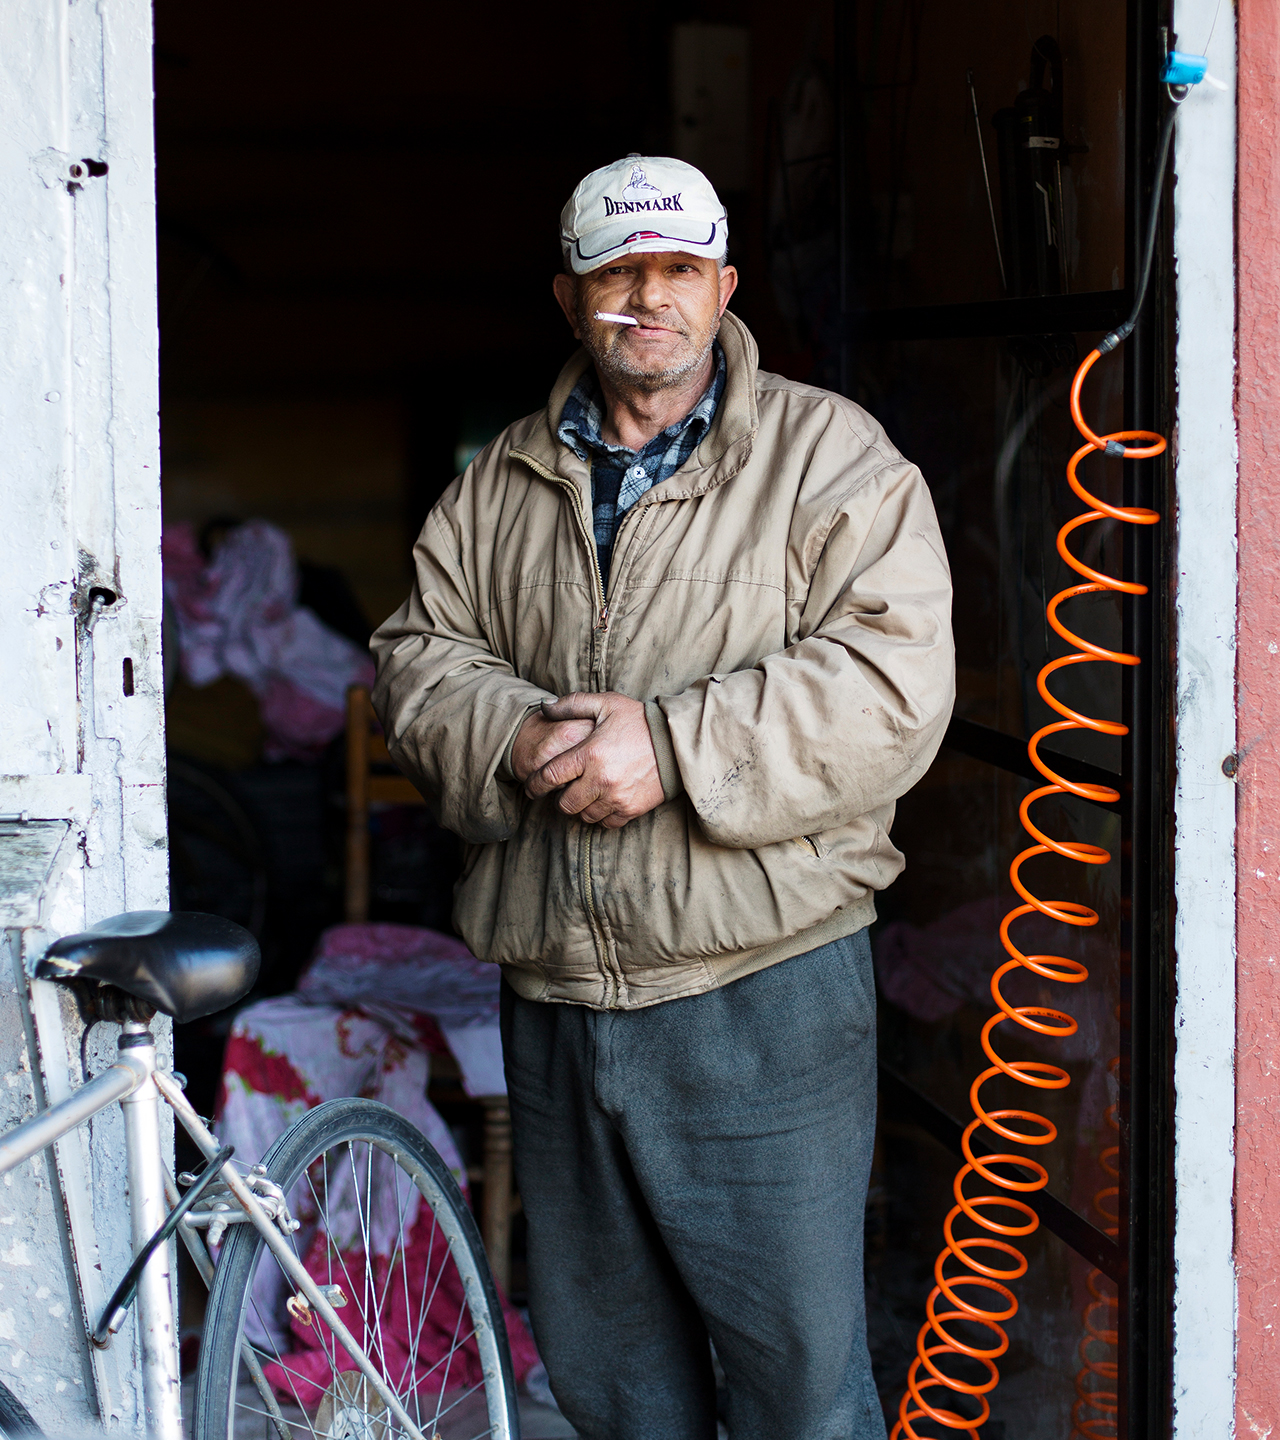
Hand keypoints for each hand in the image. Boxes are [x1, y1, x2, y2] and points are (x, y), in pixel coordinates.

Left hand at [524, 692, 664, 827]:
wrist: (677, 742)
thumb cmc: (640, 721)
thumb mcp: (606, 704)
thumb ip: (572, 704)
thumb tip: (544, 708)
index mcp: (590, 754)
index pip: (550, 776)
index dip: (536, 784)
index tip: (532, 787)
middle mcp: (601, 780)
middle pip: (565, 803)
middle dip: (560, 798)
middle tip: (563, 790)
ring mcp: (616, 797)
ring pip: (584, 816)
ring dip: (581, 807)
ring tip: (585, 794)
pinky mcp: (631, 809)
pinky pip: (606, 823)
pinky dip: (601, 815)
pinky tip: (603, 801)